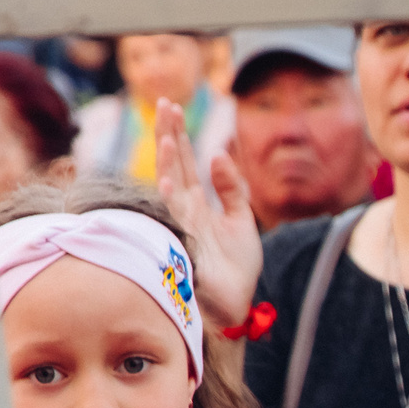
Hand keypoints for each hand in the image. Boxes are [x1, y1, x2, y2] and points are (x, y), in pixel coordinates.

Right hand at [154, 99, 260, 328]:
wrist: (236, 304)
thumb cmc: (236, 266)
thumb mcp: (242, 220)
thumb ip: (232, 188)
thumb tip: (217, 154)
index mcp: (198, 203)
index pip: (186, 161)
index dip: (180, 134)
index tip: (174, 106)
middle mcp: (185, 209)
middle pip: (175, 165)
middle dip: (170, 135)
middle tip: (166, 103)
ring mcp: (183, 225)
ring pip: (171, 186)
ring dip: (170, 160)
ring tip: (170, 134)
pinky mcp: (186, 244)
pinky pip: (175, 219)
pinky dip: (170, 198)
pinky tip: (167, 179)